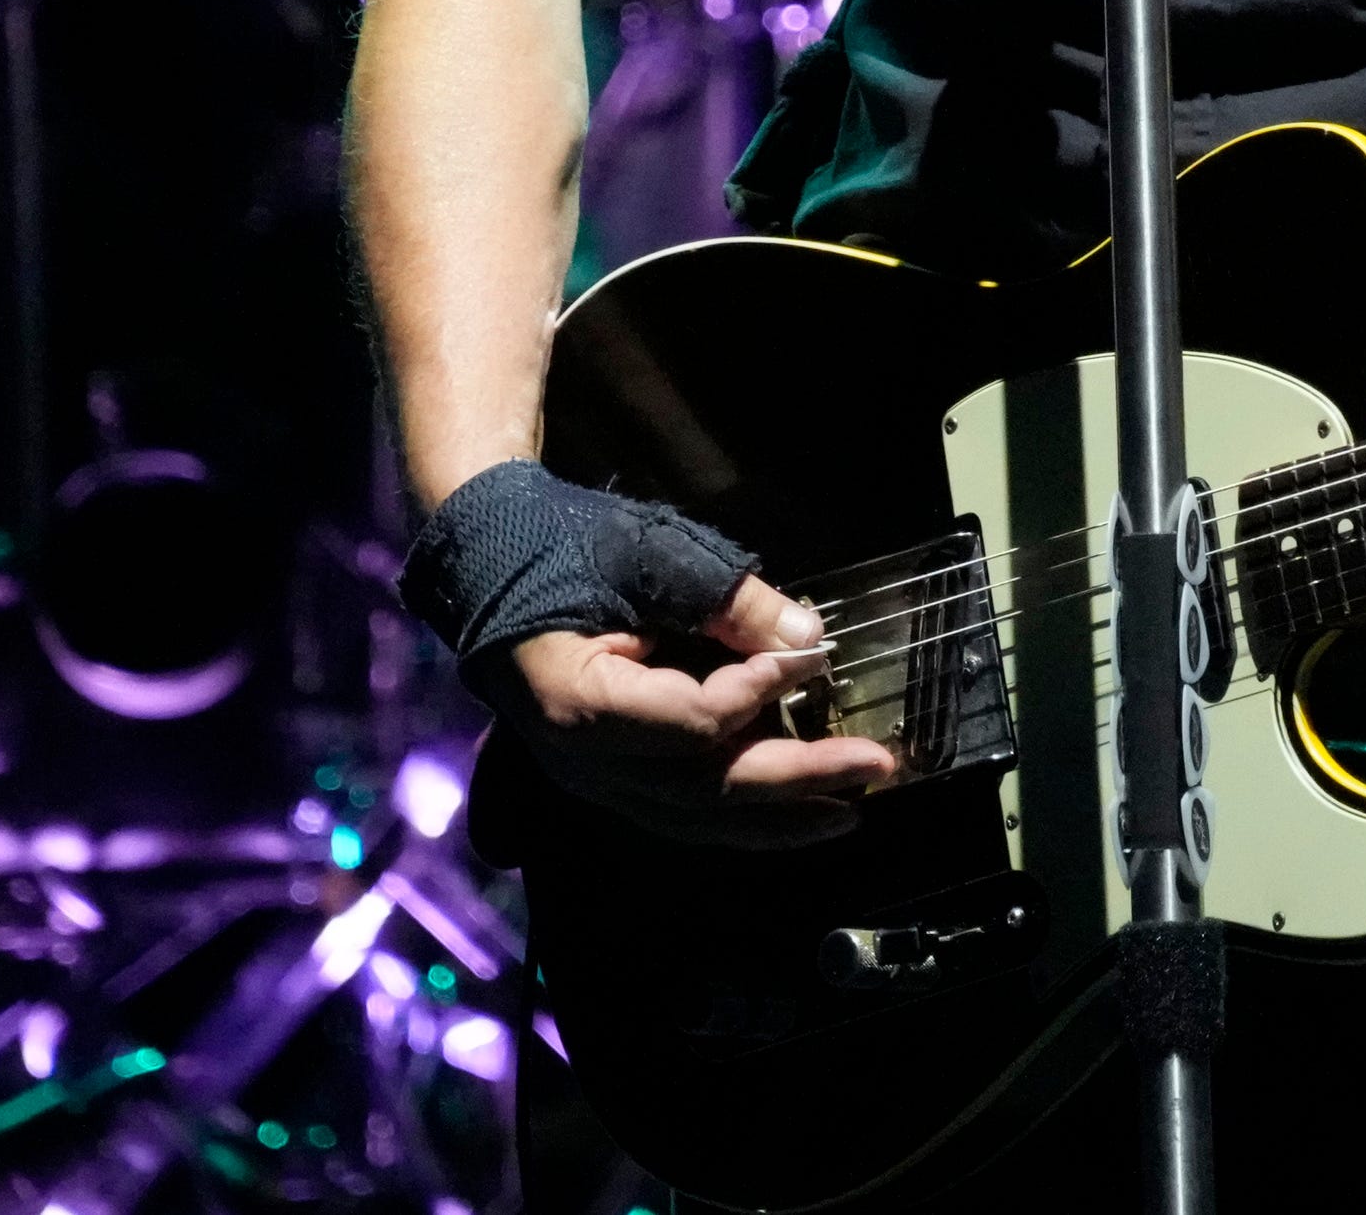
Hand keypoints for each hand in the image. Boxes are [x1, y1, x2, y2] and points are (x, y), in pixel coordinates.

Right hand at [498, 573, 894, 845]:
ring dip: (779, 815)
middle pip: (704, 788)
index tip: (809, 660)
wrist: (490, 563)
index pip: (689, 724)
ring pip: (697, 816)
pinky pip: (683, 809)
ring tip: (850, 808)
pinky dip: (742, 812)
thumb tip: (806, 638)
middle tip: (875, 768)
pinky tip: (794, 810)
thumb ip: (725, 600)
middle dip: (799, 780)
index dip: (757, 694)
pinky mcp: (608, 776)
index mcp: (578, 703)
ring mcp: (592, 778)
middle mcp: (582, 762)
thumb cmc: (560, 549)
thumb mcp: (645, 555)